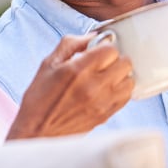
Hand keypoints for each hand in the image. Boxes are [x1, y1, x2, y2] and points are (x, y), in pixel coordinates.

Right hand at [7, 33, 133, 139]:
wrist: (38, 132)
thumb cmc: (39, 98)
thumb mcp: (48, 64)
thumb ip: (70, 44)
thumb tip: (92, 36)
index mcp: (77, 70)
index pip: (110, 49)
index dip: (104, 47)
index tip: (96, 51)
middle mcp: (93, 86)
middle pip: (125, 63)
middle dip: (115, 59)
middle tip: (103, 63)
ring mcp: (102, 102)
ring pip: (129, 80)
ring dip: (120, 75)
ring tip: (107, 77)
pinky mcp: (107, 115)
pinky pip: (127, 96)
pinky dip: (121, 90)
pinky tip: (108, 89)